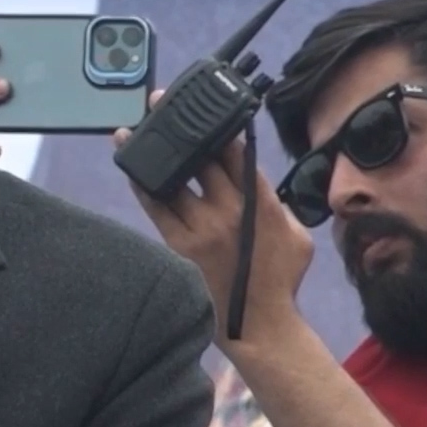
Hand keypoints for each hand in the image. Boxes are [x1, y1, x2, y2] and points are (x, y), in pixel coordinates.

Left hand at [118, 90, 313, 352]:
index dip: (218, 127)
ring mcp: (202, 227)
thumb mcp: (297, 235)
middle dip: (180, 128)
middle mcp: (230, 210)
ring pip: (172, 179)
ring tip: (130, 128)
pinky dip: (142, 184)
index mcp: (261, 203)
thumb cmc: (280, 278)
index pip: (237, 155)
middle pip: (201, 159)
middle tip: (159, 102)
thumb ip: (277, 203)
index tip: (201, 106)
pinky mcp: (178, 245)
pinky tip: (129, 166)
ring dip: (151, 152)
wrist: (259, 324)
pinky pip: (155, 207)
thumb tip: (256, 181)